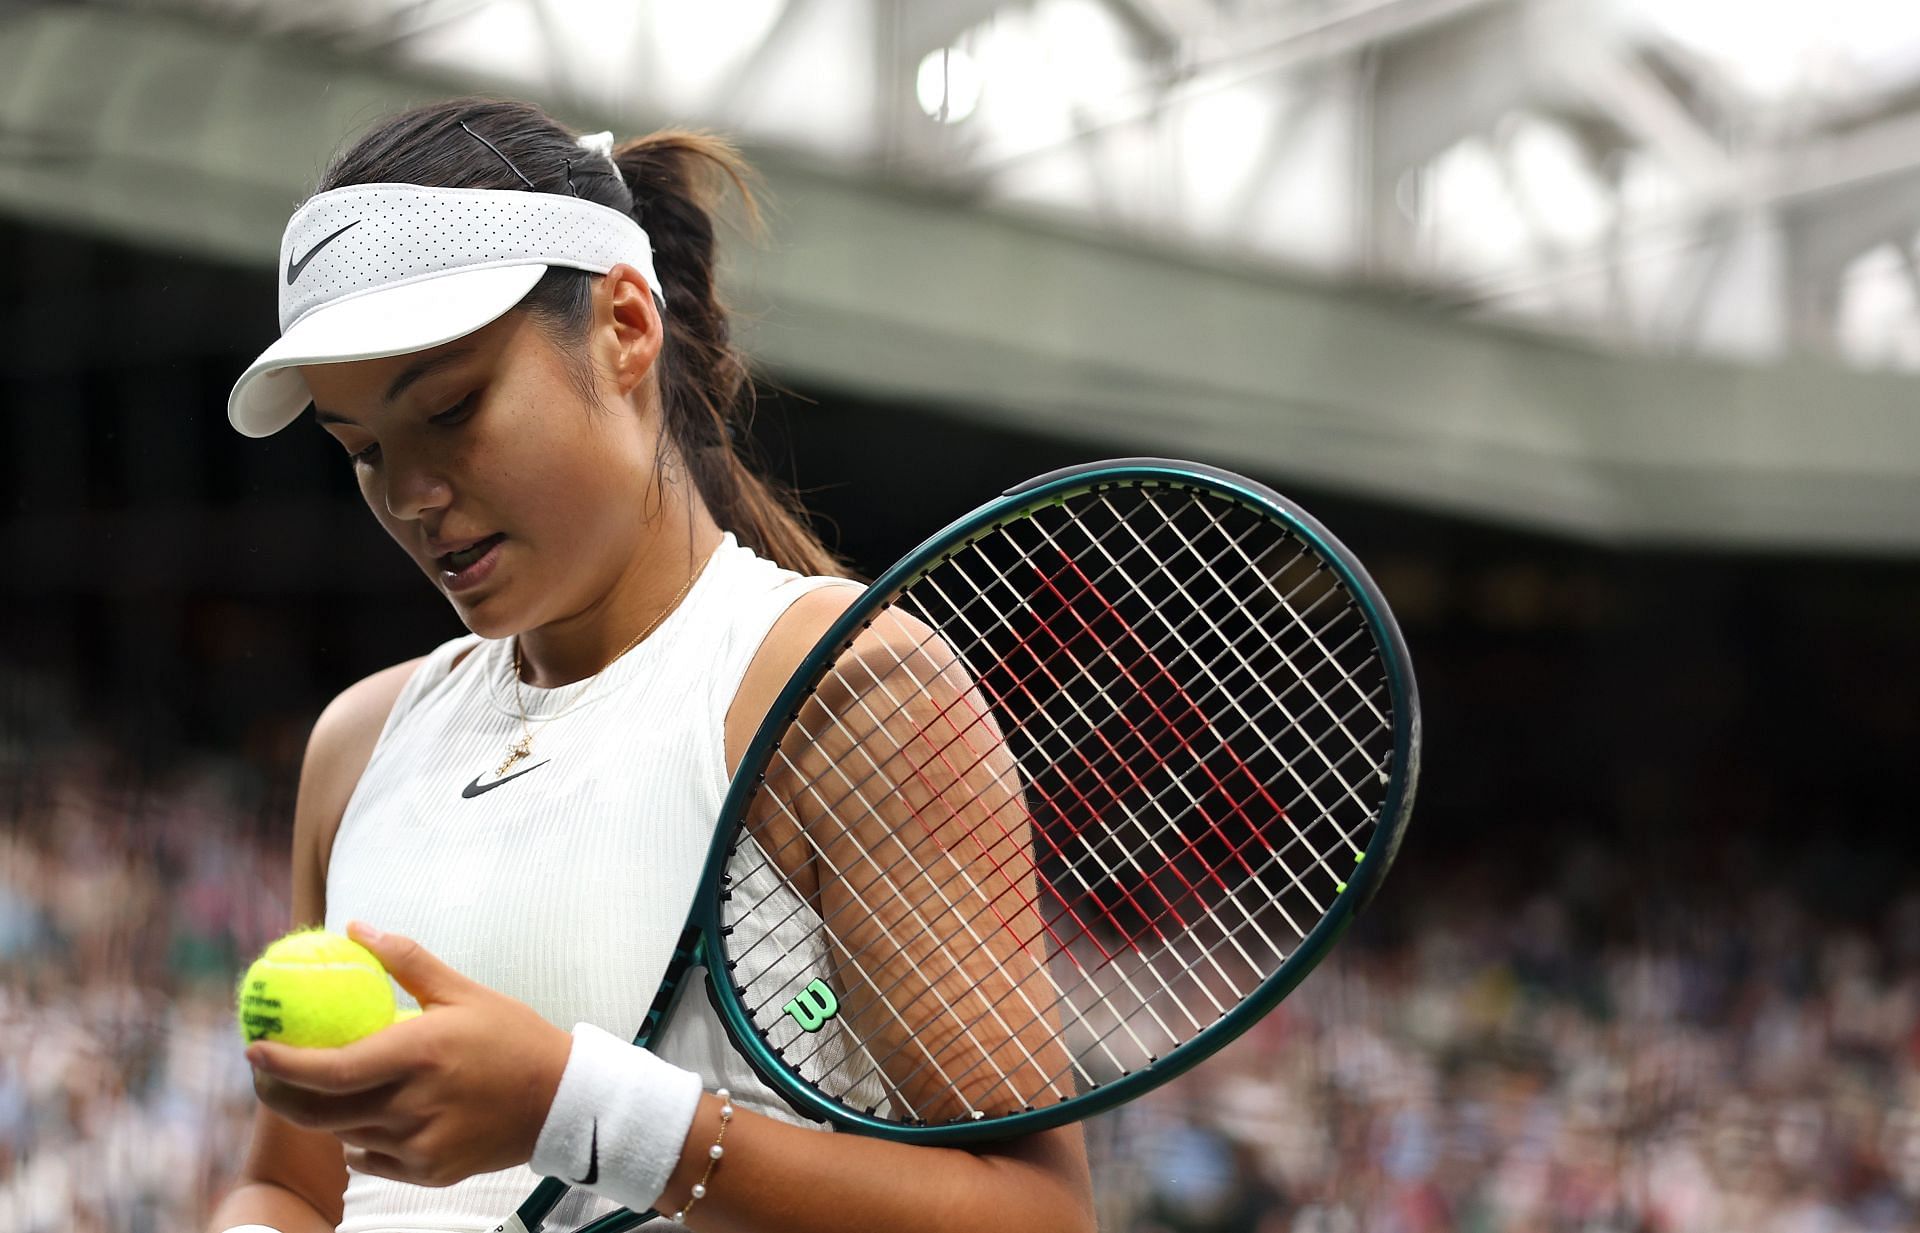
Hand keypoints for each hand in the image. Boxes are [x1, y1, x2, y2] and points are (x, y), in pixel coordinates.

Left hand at [246, 921, 573, 1187]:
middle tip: (265, 1074)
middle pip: (320, 1113)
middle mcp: (413, 1105)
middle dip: (279, 1095)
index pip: (330, 1070)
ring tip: (315, 1089)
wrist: (561, 1099)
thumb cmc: (512, 1037)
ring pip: (343, 1135)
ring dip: (320, 1114)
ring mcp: (420, 1145)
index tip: (254, 1049)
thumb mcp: (463, 991)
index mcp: (419, 1054)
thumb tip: (355, 927)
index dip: (283, 1065)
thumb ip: (405, 960)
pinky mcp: (428, 1172)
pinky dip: (356, 1139)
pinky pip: (370, 1159)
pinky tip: (362, 1118)